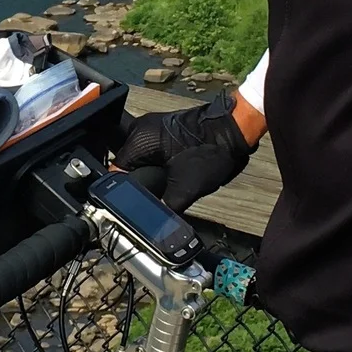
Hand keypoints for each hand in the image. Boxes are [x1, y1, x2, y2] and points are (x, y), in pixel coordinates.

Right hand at [114, 96, 255, 210]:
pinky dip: (160, 164)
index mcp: (137, 139)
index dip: (127, 192)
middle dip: (142, 182)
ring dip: (151, 174)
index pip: (117, 172)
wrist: (234, 130)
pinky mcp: (164, 129)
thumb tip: (157, 225)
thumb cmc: (211, 152)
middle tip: (161, 191)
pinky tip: (174, 172)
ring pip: (141, 160)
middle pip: (128, 167)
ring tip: (170, 181)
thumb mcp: (186, 189)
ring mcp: (152, 126)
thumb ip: (165, 208)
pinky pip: (152, 152)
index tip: (139, 203)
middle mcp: (140, 129)